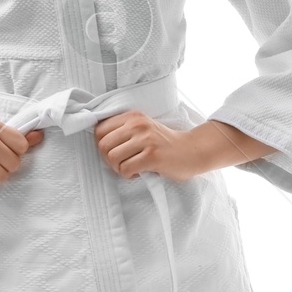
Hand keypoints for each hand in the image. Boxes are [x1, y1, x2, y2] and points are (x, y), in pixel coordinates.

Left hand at [93, 113, 267, 182]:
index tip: (116, 153)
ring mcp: (146, 139)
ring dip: (119, 169)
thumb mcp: (144, 129)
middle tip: (123, 164)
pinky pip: (125, 169)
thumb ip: (124, 131)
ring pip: (112, 158)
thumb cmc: (165, 144)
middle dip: (109, 160)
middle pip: (103, 145)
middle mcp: (138, 124)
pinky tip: (140, 173)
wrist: (193, 151)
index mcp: (133, 116)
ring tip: (132, 169)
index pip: (99, 130)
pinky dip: (129, 176)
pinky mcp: (152, 156)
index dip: (103, 146)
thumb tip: (98, 144)